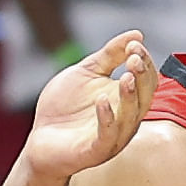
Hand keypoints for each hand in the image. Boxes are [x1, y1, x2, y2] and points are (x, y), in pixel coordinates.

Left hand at [19, 31, 154, 181]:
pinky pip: (107, 136)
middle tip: (134, 58)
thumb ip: (110, 55)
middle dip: (142, 77)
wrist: (40, 138)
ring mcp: (112, 137)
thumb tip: (137, 35)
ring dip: (130, 97)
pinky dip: (107, 118)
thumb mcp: (86, 72)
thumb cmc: (64, 107)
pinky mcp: (95, 151)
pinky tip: (101, 100)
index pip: (146, 80)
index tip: (134, 45)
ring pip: (130, 118)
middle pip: (144, 98)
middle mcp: (125, 119)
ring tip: (125, 77)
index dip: (144, 61)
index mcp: (125, 99)